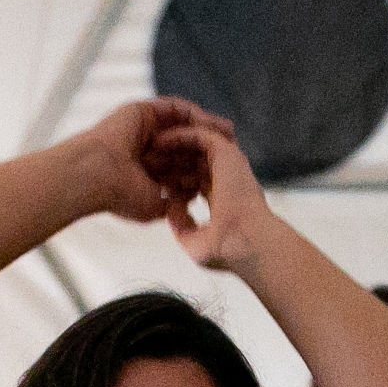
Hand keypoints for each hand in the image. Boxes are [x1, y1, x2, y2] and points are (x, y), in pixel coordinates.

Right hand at [68, 98, 233, 224]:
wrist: (95, 177)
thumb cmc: (119, 196)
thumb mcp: (155, 205)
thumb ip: (175, 203)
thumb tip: (192, 200)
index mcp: (150, 171)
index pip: (185, 166)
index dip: (206, 167)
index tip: (228, 170)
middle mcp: (148, 149)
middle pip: (188, 142)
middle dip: (213, 144)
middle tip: (236, 144)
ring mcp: (144, 129)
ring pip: (183, 124)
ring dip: (207, 125)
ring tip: (228, 130)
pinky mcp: (141, 112)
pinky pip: (174, 109)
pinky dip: (193, 114)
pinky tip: (209, 121)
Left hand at [158, 122, 275, 274]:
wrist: (243, 244)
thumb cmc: (227, 250)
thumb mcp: (194, 242)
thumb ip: (182, 225)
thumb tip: (170, 209)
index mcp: (220, 197)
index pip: (194, 179)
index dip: (172, 177)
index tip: (152, 178)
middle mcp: (224, 178)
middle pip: (193, 159)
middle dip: (169, 156)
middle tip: (144, 155)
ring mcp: (226, 166)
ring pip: (196, 144)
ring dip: (172, 142)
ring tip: (148, 143)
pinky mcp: (227, 154)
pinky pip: (200, 135)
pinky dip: (180, 135)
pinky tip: (159, 140)